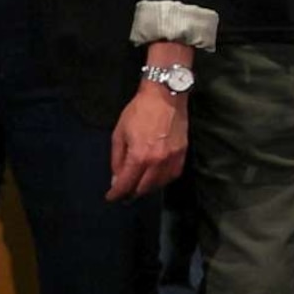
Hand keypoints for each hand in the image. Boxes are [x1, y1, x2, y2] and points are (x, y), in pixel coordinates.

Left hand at [107, 74, 187, 200]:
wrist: (165, 96)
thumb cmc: (139, 112)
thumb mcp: (119, 134)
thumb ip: (117, 159)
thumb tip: (116, 178)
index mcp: (139, 156)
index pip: (126, 184)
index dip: (116, 194)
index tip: (111, 197)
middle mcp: (157, 161)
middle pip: (143, 188)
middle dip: (131, 193)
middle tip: (123, 194)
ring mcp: (172, 158)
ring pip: (160, 184)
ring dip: (147, 188)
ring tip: (139, 187)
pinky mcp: (182, 153)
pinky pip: (173, 175)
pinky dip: (163, 180)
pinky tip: (156, 178)